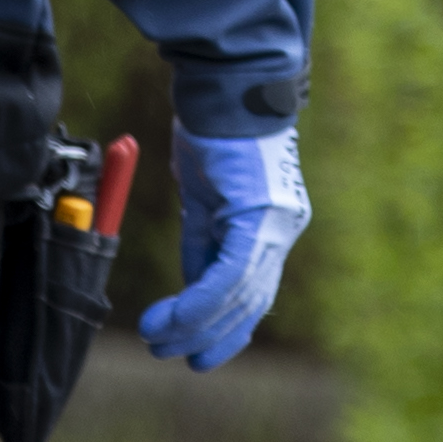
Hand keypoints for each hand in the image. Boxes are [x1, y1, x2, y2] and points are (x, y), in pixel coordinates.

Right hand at [139, 126, 307, 369]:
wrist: (223, 86)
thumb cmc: (212, 131)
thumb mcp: (205, 198)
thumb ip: (204, 241)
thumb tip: (193, 287)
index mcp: (274, 224)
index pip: (256, 291)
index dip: (228, 328)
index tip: (199, 353)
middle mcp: (284, 227)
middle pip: (250, 301)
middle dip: (210, 335)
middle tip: (172, 355)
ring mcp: (277, 222)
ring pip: (239, 295)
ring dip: (194, 325)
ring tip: (158, 340)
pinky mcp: (259, 215)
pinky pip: (230, 275)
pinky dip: (198, 302)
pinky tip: (172, 318)